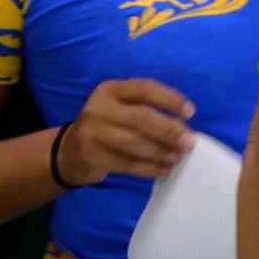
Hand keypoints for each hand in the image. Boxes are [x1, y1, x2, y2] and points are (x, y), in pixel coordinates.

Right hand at [56, 79, 195, 186]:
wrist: (69, 151)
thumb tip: (183, 127)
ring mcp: (91, 132)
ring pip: (133, 143)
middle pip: (140, 118)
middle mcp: (99, 107)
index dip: (170, 99)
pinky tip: (163, 170)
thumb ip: (146, 109)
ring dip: (160, 151)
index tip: (190, 112)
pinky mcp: (89, 155)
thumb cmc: (107, 126)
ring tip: (177, 157)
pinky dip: (148, 168)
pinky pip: (125, 163)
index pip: (145, 89)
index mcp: (111, 89)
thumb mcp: (120, 108)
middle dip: (168, 130)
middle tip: (188, 141)